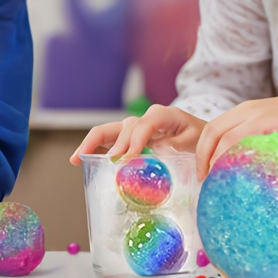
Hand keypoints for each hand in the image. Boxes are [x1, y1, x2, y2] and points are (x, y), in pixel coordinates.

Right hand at [69, 105, 205, 164]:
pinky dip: (94, 146)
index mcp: (162, 115)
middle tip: (107, 163)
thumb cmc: (197, 136)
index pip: (144, 124)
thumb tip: (156, 150)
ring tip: (78, 158)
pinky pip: (108, 138)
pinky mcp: (128, 136)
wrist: (199, 133)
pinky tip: (80, 158)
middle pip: (124, 127)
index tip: (129, 158)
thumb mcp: (194, 139)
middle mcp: (145, 118)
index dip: (135, 140)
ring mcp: (134, 126)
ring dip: (93, 143)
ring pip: (110, 130)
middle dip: (113, 144)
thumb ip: (176, 143)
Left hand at [195, 93, 277, 177]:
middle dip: (202, 157)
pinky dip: (232, 155)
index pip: (211, 129)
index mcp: (243, 111)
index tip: (203, 173)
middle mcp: (245, 110)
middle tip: (204, 181)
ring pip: (223, 136)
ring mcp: (257, 114)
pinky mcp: (268, 120)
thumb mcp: (271, 131)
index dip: (202, 151)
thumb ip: (255, 142)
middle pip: (211, 131)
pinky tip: (235, 172)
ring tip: (217, 181)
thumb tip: (241, 172)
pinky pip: (242, 138)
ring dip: (215, 160)